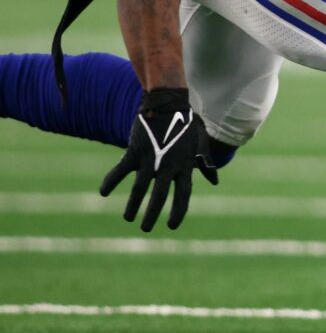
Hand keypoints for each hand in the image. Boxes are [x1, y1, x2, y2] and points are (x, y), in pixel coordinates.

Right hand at [100, 88, 218, 231]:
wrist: (168, 103)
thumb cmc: (187, 124)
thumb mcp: (200, 144)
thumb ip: (205, 164)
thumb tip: (214, 181)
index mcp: (185, 166)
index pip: (183, 195)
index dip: (178, 211)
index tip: (172, 226)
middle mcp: (168, 165)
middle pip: (160, 196)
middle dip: (152, 214)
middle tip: (146, 229)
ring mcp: (151, 159)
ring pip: (140, 188)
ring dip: (133, 205)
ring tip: (129, 218)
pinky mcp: (135, 151)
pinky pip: (120, 170)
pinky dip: (111, 181)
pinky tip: (103, 192)